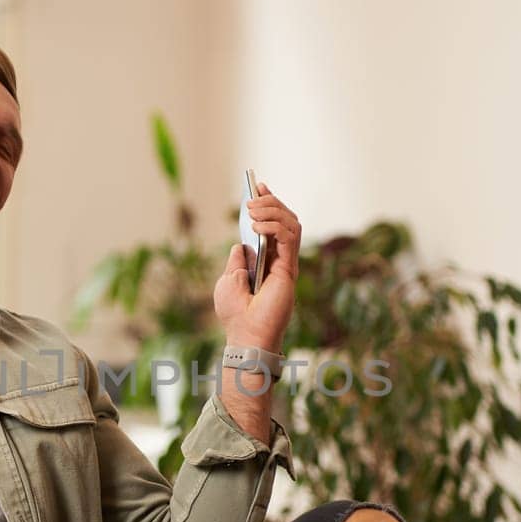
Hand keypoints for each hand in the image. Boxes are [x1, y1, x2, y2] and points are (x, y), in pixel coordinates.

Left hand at [214, 181, 300, 349]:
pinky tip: (258, 226)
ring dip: (273, 211)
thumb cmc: (235, 313)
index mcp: (265, 260)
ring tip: (253, 211)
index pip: (272, 225)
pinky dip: (275, 226)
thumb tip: (241, 243)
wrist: (245, 334)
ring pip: (292, 224)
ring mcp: (286, 263)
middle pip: (285, 220)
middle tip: (252, 199)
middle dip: (270, 203)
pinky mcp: (289, 268)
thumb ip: (237, 259)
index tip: (257, 187)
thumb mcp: (229, 279)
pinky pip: (290, 237)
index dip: (267, 204)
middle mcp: (279, 259)